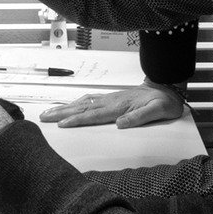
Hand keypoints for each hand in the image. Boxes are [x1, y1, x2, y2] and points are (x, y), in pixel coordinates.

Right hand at [40, 83, 185, 129]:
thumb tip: (121, 123)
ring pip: (83, 103)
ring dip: (65, 107)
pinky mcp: (111, 98)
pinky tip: (70, 105)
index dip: (77, 120)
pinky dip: (76, 103)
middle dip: (62, 113)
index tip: (62, 124)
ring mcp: (110, 98)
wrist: (167, 88)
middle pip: (82, 108)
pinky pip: (89, 100)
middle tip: (45, 117)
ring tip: (50, 111)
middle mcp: (111, 101)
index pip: (94, 115)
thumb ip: (139, 117)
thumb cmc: (163, 102)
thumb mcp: (157, 111)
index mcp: (120, 106)